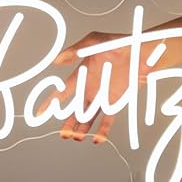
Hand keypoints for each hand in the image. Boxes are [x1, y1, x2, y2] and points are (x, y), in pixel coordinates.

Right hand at [37, 31, 155, 142]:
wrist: (142, 51)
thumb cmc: (119, 42)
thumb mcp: (94, 42)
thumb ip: (75, 50)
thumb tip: (56, 60)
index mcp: (82, 75)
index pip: (63, 92)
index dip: (50, 102)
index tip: (40, 113)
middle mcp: (90, 88)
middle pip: (75, 110)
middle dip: (67, 123)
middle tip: (63, 135)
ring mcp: (103, 96)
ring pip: (88, 117)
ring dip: (82, 129)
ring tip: (76, 138)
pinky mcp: (116, 102)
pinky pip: (107, 119)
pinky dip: (103, 130)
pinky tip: (98, 139)